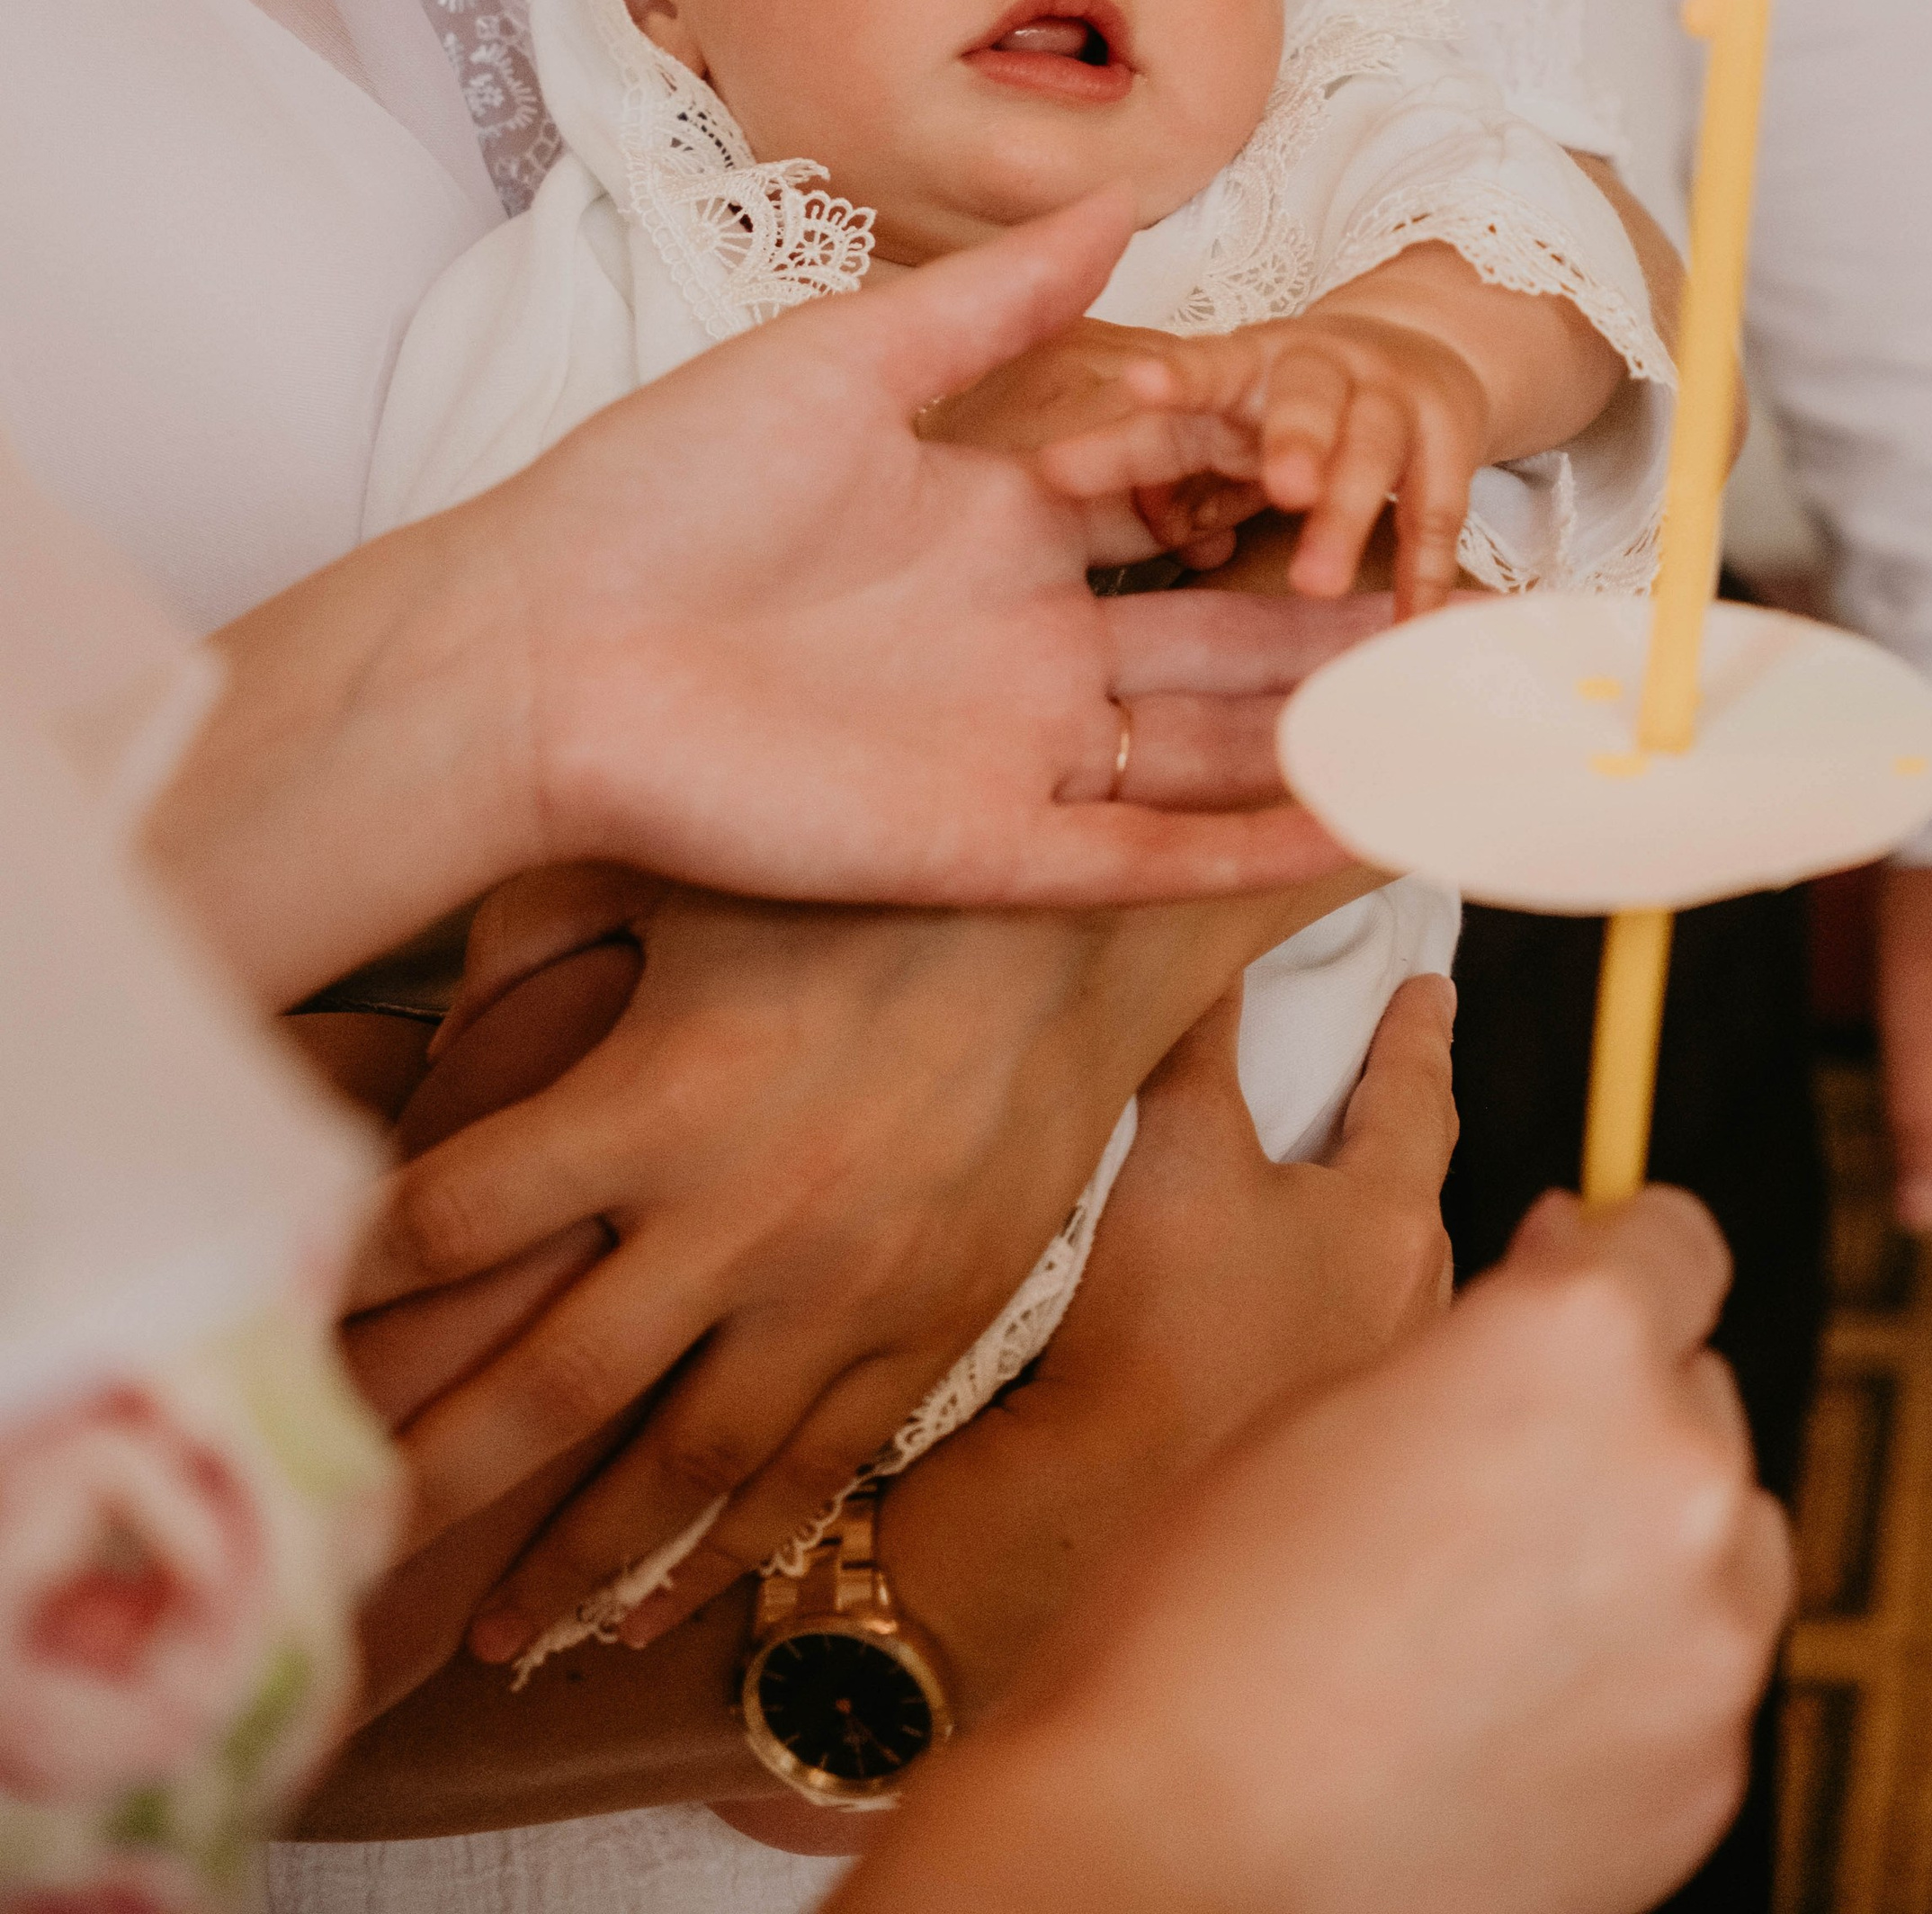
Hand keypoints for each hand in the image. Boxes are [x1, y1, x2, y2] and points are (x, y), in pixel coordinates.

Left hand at [293, 975, 1452, 1846]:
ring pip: (675, 1471)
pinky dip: (728, 1548)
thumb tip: (432, 1022)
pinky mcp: (928, 1323)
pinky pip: (812, 1467)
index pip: (447, 1217)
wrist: (1077, 918)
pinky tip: (658, 1603)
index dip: (350, 1271)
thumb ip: (537, 936)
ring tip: (487, 1634)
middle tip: (337, 1539)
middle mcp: (737, 1216)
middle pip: (536, 1388)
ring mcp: (841, 1289)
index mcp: (657, 1096)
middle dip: (418, 1477)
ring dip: (570, 1564)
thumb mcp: (682, 868)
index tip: (284, 1313)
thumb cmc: (862, 872)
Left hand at [503, 190, 1375, 899]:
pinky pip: (1141, 851)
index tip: (1363, 451)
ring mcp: (1007, 745)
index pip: (1171, 499)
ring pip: (1206, 750)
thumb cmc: (665, 486)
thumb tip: (1123, 201)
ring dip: (1325, 736)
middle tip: (1463, 600)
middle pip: (1217, 637)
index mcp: (993, 521)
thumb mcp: (847, 363)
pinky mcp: (979, 843)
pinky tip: (1361, 821)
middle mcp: (1020, 640)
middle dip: (1333, 621)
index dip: (1263, 477)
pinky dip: (1250, 848)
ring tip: (1456, 714)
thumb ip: (996, 304)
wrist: (538, 643)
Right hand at [843, 1186, 1791, 1913]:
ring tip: (1493, 1600)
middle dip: (1613, 1413)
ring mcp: (1708, 1636)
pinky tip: (1503, 1701)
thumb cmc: (1213, 1620)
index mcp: (1577, 1341)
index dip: (1614, 1256)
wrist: (1187, 1859)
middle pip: (1697, 1394)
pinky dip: (1629, 1672)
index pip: (1678, 1241)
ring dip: (1639, 1542)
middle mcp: (1675, 1470)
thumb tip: (1558, 1284)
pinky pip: (1694, 1676)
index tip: (1569, 1278)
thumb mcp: (1328, 1397)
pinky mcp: (1709, 1773)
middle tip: (1488, 1468)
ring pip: (1719, 1539)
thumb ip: (1478, 1337)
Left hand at [1031, 301, 1494, 617]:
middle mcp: (1325, 369)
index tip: (1142, 384)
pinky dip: (1425, 569)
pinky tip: (1411, 623)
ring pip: (1372, 454)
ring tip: (1318, 583)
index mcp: (1253, 361)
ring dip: (1346, 515)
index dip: (1179, 379)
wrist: (1414, 354)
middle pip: (1309, 401)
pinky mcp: (1445, 451)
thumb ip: (1161, 463)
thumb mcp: (1225, 419)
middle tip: (1281, 486)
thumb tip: (1089, 501)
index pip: (1211, 368)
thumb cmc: (1283, 406)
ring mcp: (1392, 402)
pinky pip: (1436, 515)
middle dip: (1297, 440)